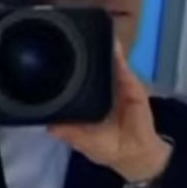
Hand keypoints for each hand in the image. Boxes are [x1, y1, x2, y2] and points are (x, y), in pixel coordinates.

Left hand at [49, 43, 170, 183]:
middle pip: (92, 69)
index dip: (66, 71)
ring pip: (108, 65)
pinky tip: (112, 45)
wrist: (137, 154)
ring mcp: (119, 86)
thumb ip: (67, 132)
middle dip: (84, 54)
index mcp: (88, 102)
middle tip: (69, 37)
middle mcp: (103, 91)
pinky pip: (125, 70)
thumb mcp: (83, 141)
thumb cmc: (109, 148)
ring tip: (90, 33)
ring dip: (102, 50)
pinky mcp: (133, 87)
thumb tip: (48, 125)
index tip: (52, 57)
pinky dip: (119, 58)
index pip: (76, 83)